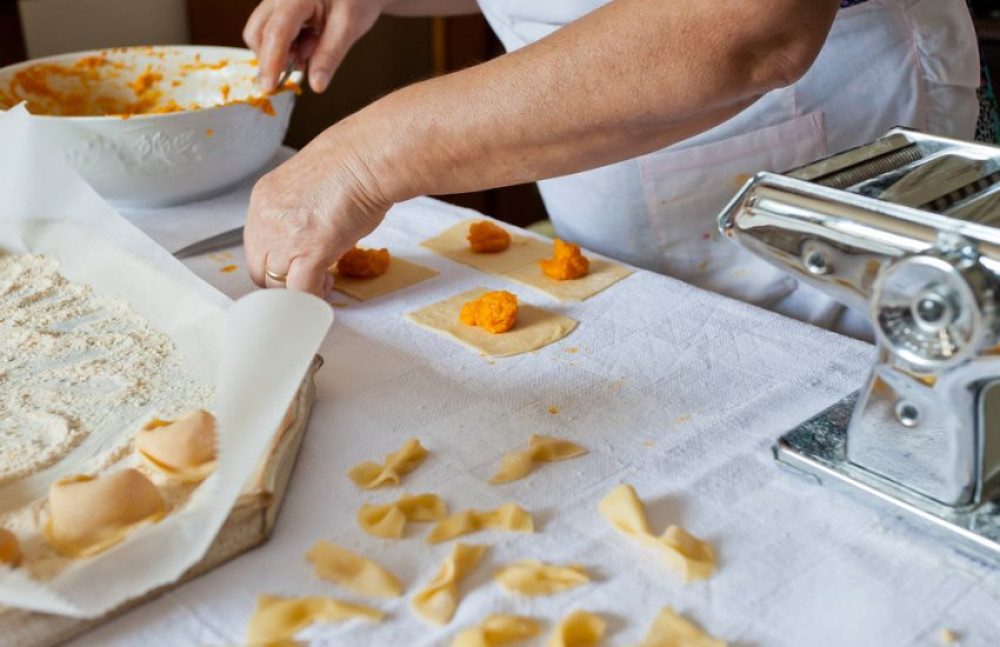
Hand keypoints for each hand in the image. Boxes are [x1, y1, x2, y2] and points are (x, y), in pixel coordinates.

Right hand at [243, 0, 387, 92]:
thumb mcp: (349, 27)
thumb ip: (330, 56)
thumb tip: (316, 85)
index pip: (276, 32)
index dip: (271, 63)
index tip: (270, 88)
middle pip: (257, 33)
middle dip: (273, 58)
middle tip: (302, 67)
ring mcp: (277, 0)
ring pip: (262, 34)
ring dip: (282, 52)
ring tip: (313, 47)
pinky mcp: (280, 8)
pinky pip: (273, 31)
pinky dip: (288, 45)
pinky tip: (310, 40)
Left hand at [245, 128, 391, 295]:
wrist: (370, 159)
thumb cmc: (354, 163)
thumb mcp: (311, 184)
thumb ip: (300, 209)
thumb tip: (311, 230)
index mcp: (264, 198)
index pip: (256, 242)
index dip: (277, 257)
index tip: (294, 261)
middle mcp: (266, 218)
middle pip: (259, 268)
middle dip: (283, 278)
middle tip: (308, 276)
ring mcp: (284, 237)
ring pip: (277, 284)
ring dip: (299, 289)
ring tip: (323, 281)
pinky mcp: (309, 253)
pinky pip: (300, 291)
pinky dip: (312, 297)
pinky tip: (326, 287)